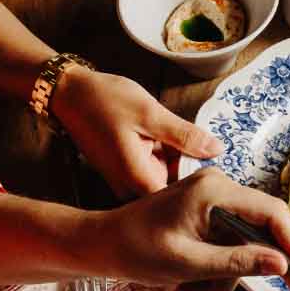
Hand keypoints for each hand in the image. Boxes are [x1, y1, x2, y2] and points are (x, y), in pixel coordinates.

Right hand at [50, 67, 221, 199]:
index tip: (221, 167)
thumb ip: (185, 136)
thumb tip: (217, 150)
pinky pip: (156, 167)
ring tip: (187, 137)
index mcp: (136, 178)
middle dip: (194, 168)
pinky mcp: (126, 168)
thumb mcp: (152, 114)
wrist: (68, 92)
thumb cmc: (104, 100)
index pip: (180, 198)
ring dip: (180, 158)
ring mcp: (127, 178)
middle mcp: (129, 185)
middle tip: (211, 146)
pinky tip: (169, 136)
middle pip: (176, 189)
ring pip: (167, 176)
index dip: (202, 185)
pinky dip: (167, 153)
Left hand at [90, 168, 289, 290]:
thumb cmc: (133, 250)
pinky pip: (227, 249)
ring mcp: (215, 203)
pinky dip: (213, 275)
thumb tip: (282, 264)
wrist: (96, 245)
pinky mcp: (209, 217)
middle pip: (265, 231)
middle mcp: (221, 189)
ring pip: (244, 247)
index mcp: (216, 191)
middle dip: (272, 268)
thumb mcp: (187, 262)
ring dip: (225, 281)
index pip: (273, 214)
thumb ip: (237, 262)